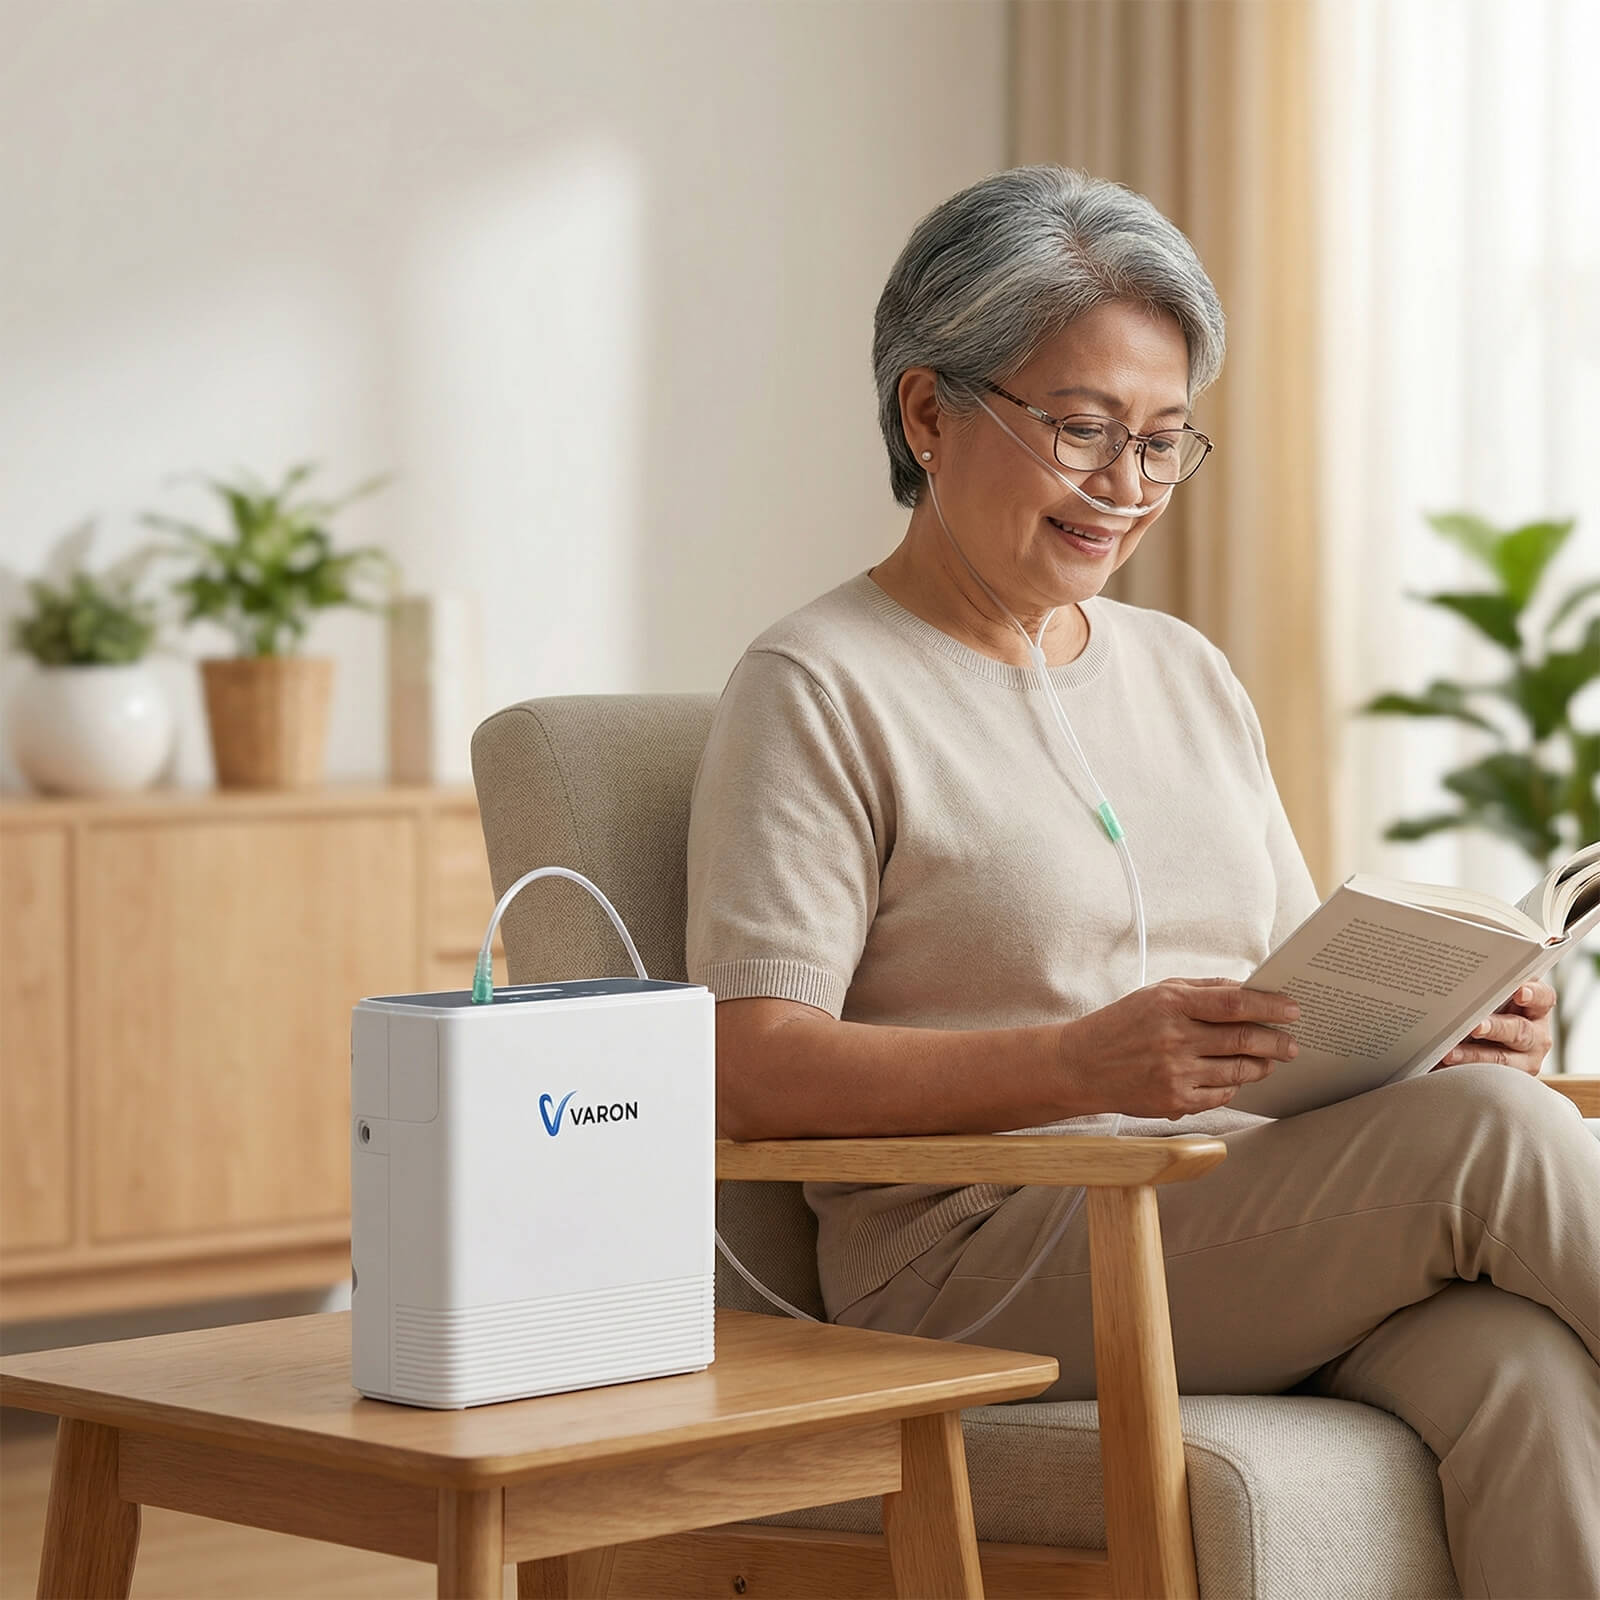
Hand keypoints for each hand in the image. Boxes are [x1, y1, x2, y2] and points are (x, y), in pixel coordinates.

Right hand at [1060, 977, 1301, 1120]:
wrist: (1080, 1066)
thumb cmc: (1121, 1025)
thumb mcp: (1156, 993)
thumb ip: (1202, 990)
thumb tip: (1247, 990)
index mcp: (1170, 1004)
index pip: (1234, 1003)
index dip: (1269, 1006)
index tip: (1292, 1010)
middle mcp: (1174, 1038)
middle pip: (1243, 1039)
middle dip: (1276, 1042)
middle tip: (1292, 1044)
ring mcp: (1175, 1073)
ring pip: (1238, 1071)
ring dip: (1261, 1066)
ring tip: (1269, 1060)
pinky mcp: (1174, 1101)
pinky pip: (1220, 1095)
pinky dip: (1233, 1086)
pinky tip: (1234, 1078)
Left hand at [1433, 981, 1554, 1075]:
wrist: (1481, 1045)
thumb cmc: (1486, 1010)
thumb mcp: (1491, 998)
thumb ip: (1486, 986)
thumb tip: (1459, 969)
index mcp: (1536, 1008)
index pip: (1543, 997)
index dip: (1534, 994)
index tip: (1519, 992)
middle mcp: (1536, 1034)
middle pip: (1520, 1030)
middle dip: (1496, 1028)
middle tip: (1475, 1027)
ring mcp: (1525, 1060)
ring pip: (1502, 1059)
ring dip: (1474, 1056)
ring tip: (1449, 1054)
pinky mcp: (1509, 1079)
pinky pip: (1488, 1077)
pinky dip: (1464, 1071)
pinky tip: (1444, 1067)